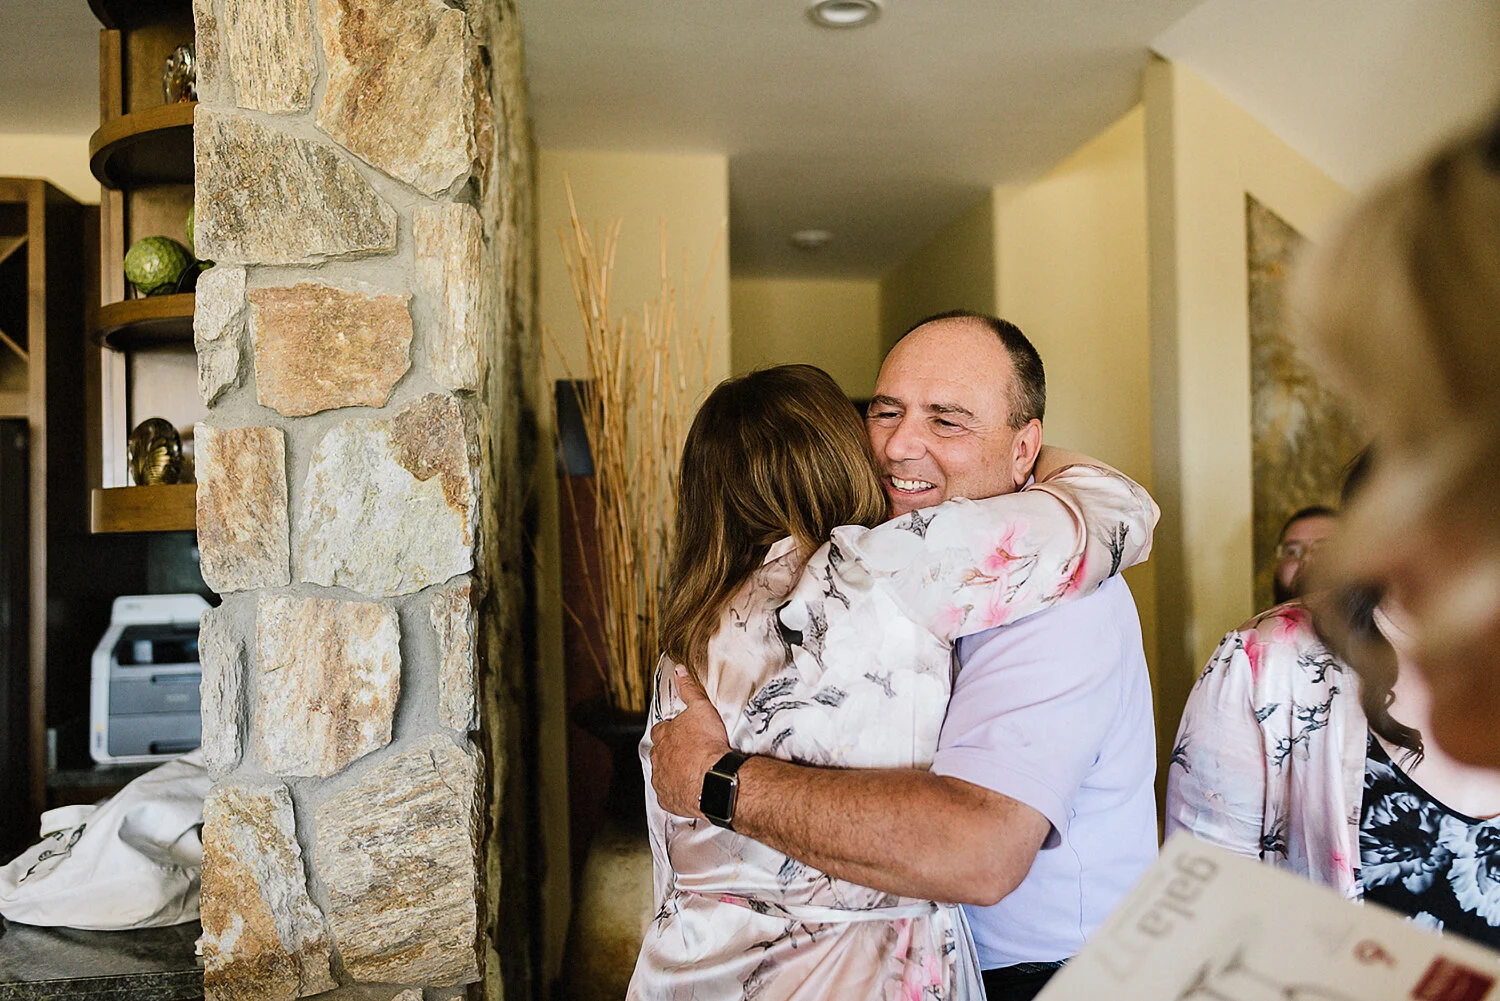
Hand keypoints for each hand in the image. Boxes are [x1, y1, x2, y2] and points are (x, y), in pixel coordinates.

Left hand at [649, 665, 731, 817]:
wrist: (713, 778)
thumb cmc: (707, 745)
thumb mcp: (701, 708)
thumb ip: (689, 689)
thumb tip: (679, 671)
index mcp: (664, 736)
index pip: (661, 730)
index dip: (670, 729)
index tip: (678, 731)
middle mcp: (659, 758)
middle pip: (659, 752)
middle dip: (668, 751)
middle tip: (685, 752)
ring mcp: (662, 780)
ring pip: (662, 774)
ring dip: (671, 772)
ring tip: (688, 772)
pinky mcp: (669, 799)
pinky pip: (669, 795)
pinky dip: (676, 793)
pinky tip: (687, 791)